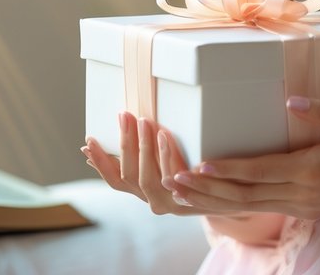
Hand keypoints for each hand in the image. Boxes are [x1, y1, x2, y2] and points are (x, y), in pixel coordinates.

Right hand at [83, 112, 220, 214]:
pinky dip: (167, 154)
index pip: (114, 180)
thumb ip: (138, 156)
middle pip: (128, 175)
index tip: (89, 141)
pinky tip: (165, 135)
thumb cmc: (193, 174)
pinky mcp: (189, 201)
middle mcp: (152, 200)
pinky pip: (174, 176)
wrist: (230, 197)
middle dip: (124, 143)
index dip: (99, 162)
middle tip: (124, 115)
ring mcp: (170, 203)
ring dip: (144, 146)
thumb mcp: (162, 165)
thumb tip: (101, 141)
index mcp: (143, 191)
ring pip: (148, 177)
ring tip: (144, 121)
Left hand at [168, 96, 319, 219]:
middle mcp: (303, 192)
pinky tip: (215, 200)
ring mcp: (303, 204)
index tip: (200, 164)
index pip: (261, 170)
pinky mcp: (306, 208)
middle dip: (207, 189)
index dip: (228, 168)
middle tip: (173, 181)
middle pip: (245, 194)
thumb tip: (290, 101)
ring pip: (249, 207)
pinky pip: (262, 208)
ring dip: (213, 200)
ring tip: (181, 194)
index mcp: (312, 169)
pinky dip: (233, 205)